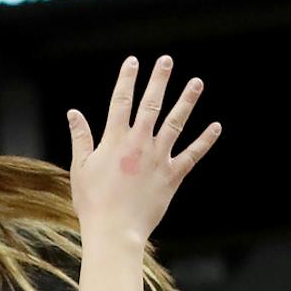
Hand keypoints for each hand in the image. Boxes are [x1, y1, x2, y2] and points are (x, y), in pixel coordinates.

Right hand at [66, 57, 220, 244]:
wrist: (115, 229)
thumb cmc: (93, 200)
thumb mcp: (80, 167)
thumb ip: (81, 137)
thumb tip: (73, 113)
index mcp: (114, 140)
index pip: (120, 102)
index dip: (127, 80)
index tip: (133, 62)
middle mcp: (139, 144)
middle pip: (151, 104)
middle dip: (159, 80)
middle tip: (167, 61)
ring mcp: (158, 158)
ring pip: (176, 123)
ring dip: (187, 101)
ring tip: (196, 82)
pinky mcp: (173, 175)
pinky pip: (193, 154)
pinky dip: (205, 140)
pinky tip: (216, 126)